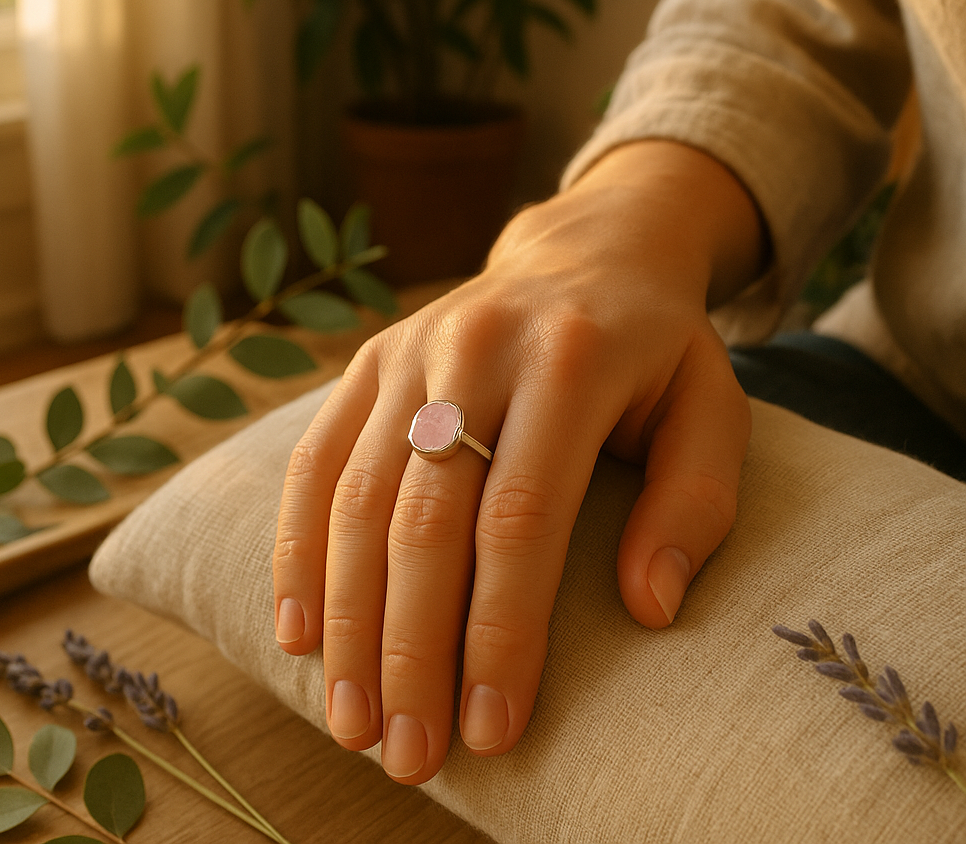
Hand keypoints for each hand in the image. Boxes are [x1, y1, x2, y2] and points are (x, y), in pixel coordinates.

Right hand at [272, 139, 766, 783]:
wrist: (581, 254)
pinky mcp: (368, 362)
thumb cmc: (653, 350)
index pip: (522, 517)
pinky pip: (314, 461)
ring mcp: (410, 351)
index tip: (493, 730)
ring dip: (349, 620)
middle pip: (426, 519)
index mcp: (571, 361)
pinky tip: (298, 632)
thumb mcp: (711, 408)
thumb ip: (692, 502)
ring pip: (356, 499)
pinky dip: (299, 551)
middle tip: (410, 756)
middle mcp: (477, 348)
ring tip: (353, 722)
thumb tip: (647, 609)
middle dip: (413, 649)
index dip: (502, 632)